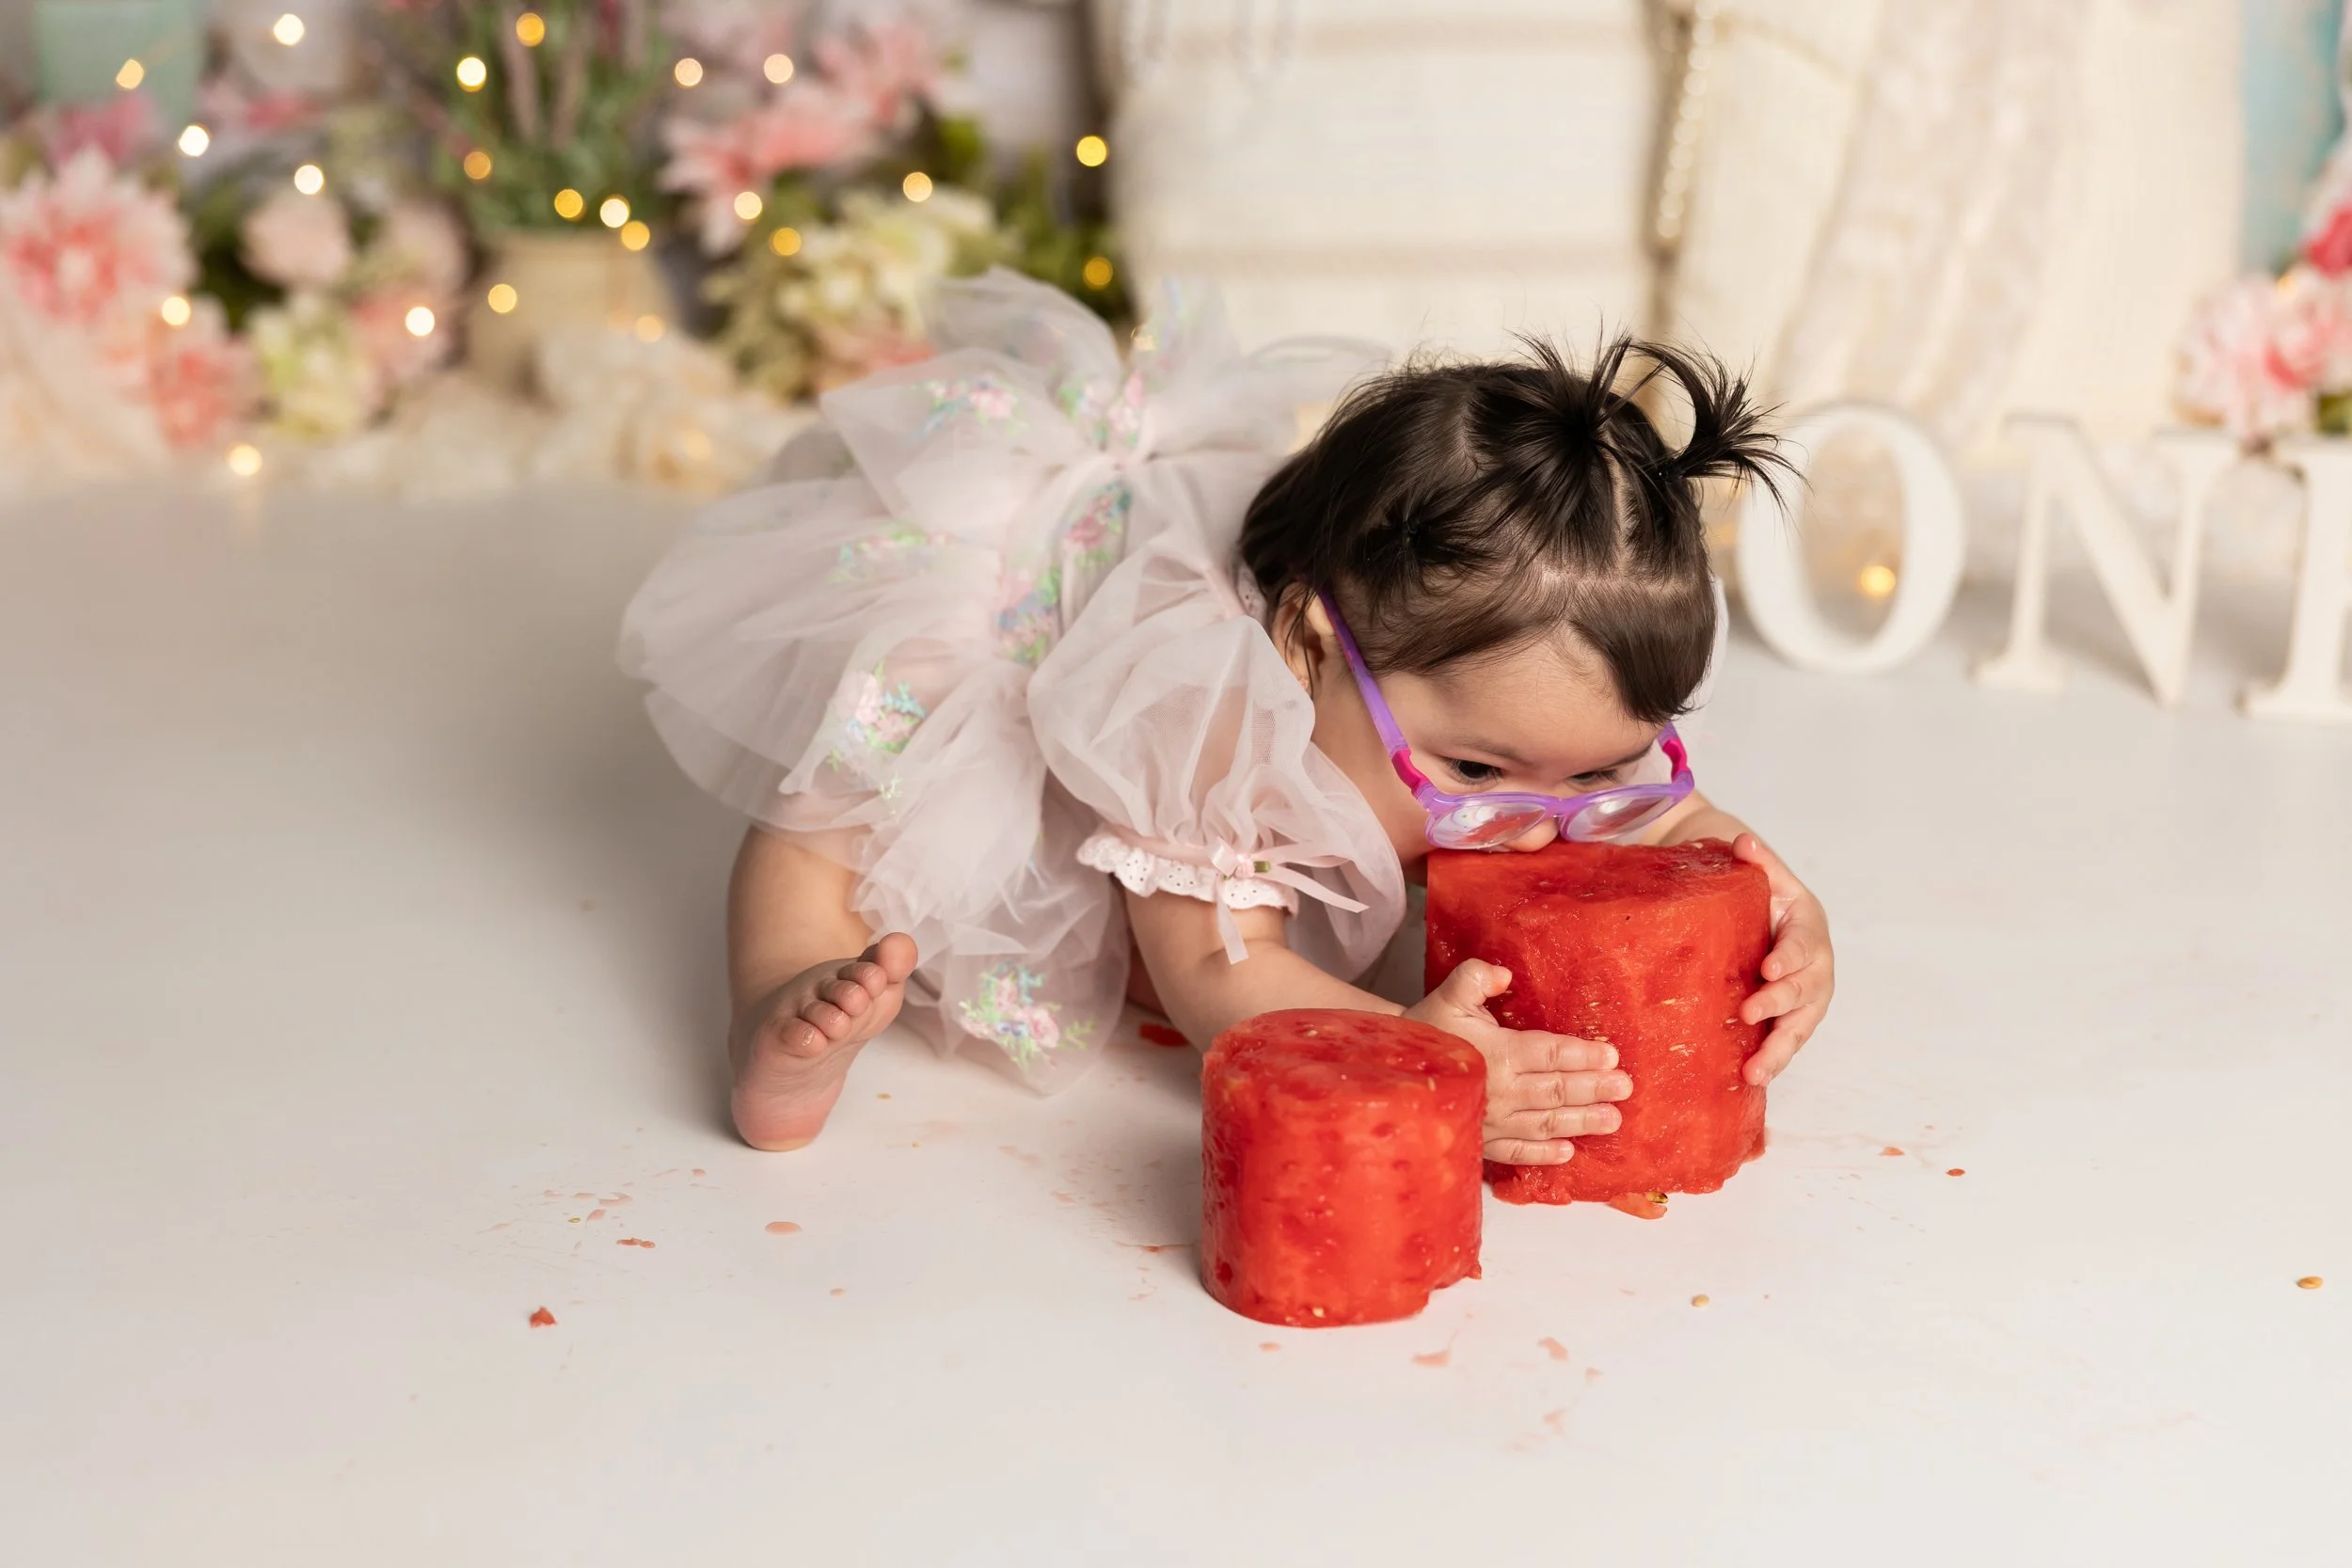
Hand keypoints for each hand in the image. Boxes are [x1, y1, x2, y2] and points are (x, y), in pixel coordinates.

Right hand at [1408, 959, 1631, 1165]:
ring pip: (1545, 1123)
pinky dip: (1543, 1154)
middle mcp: (1500, 1090)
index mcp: (1496, 1052)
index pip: (1549, 1053)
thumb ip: (1475, 977)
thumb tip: (1505, 973)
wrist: (1392, 1066)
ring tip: (1613, 1120)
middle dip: (1594, 1089)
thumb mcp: (1448, 993)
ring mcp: (1492, 1120)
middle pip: (1556, 1090)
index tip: (1612, 1056)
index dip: (1582, 1055)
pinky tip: (1568, 1152)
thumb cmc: (1427, 1028)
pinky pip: (1517, 1152)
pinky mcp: (1482, 1141)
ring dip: (1582, 1122)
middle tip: (1626, 1088)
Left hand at [1732, 832, 1832, 1084]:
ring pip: (1799, 1028)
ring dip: (1779, 1051)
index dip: (1788, 959)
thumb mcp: (1766, 877)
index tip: (1767, 969)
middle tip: (1748, 1012)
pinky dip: (1773, 1063)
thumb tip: (1744, 842)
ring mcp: (1807, 1000)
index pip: (1802, 946)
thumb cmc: (1766, 899)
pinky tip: (1752, 1082)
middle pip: (1803, 992)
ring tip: (1755, 1072)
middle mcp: (1816, 969)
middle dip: (1778, 1004)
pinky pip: (1787, 1044)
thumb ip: (1758, 862)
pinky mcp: (1793, 1022)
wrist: (1770, 922)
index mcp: (1810, 931)